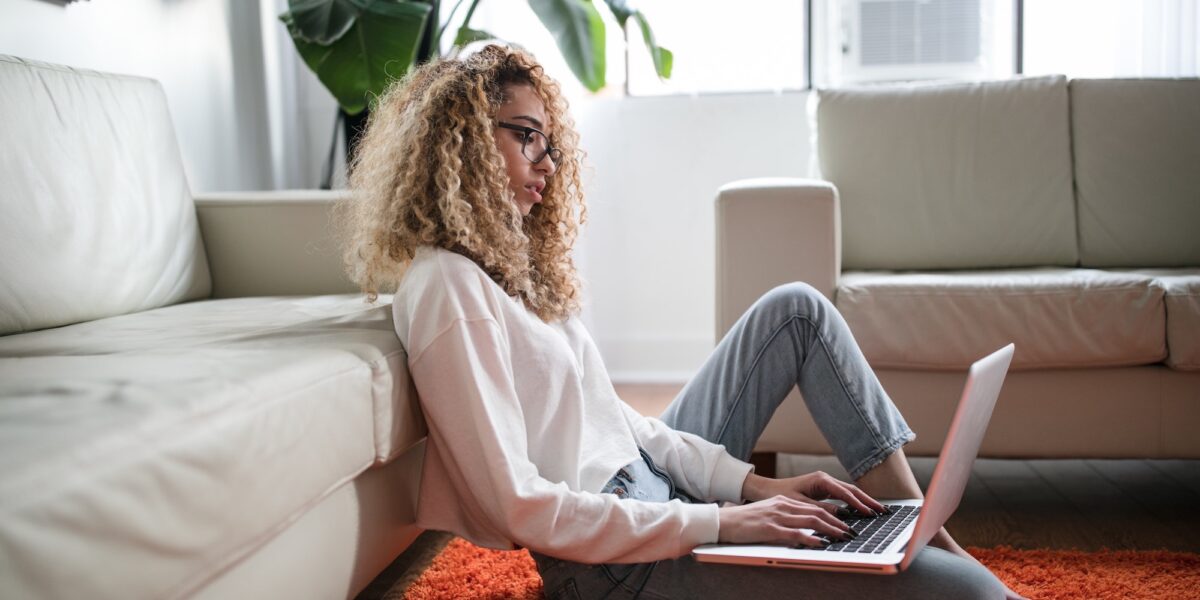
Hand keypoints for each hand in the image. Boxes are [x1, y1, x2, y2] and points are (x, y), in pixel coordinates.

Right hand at [717, 495, 854, 546]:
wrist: (723, 521)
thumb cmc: (743, 521)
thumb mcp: (767, 514)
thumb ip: (785, 518)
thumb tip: (804, 529)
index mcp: (783, 501)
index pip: (814, 507)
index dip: (833, 515)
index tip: (845, 524)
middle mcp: (783, 506)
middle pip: (817, 512)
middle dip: (837, 523)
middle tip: (851, 532)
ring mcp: (777, 517)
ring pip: (811, 521)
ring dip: (830, 530)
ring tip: (843, 537)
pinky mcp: (770, 529)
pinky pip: (795, 533)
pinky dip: (811, 538)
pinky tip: (821, 543)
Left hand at [741, 471, 887, 517]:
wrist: (767, 490)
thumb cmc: (780, 495)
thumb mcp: (800, 504)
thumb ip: (821, 509)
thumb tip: (842, 515)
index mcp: (821, 480)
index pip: (845, 493)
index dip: (859, 504)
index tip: (870, 513)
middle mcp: (825, 479)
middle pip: (852, 490)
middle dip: (868, 500)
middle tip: (883, 511)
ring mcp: (825, 483)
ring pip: (849, 492)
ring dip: (863, 501)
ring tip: (878, 511)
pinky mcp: (824, 489)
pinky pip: (843, 495)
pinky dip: (854, 502)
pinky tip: (863, 510)